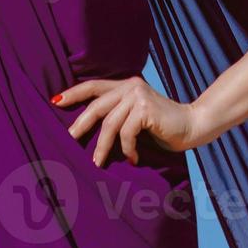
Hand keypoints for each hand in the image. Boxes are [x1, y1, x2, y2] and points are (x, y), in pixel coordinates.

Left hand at [53, 76, 208, 166]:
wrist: (192, 125)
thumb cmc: (162, 126)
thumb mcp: (136, 116)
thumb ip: (118, 113)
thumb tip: (86, 127)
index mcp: (127, 84)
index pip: (94, 85)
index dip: (74, 93)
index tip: (54, 101)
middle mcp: (131, 86)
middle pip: (97, 106)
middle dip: (80, 124)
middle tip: (68, 139)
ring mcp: (139, 95)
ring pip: (110, 123)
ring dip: (103, 146)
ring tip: (97, 162)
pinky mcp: (146, 109)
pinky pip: (126, 133)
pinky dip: (127, 149)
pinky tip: (133, 159)